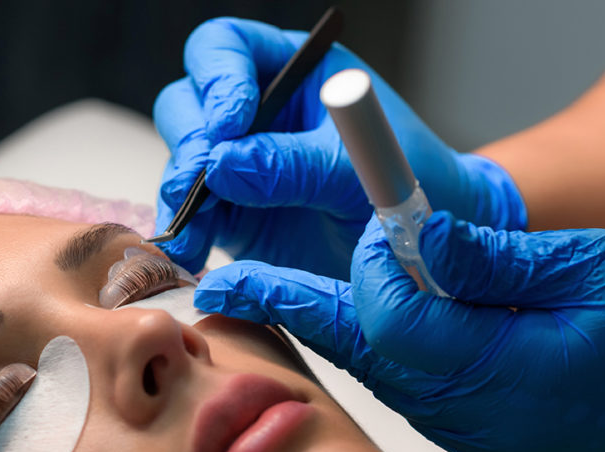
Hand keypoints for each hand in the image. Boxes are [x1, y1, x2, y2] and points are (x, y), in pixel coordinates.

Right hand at [153, 17, 526, 275]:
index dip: (219, 79)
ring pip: (183, 157)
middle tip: (203, 180)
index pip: (229, 48)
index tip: (231, 124)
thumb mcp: (359, 169)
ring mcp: (240, 164)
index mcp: (294, 74)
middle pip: (189, 101)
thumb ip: (294, 164)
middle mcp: (258, 112)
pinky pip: (192, 213)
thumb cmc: (409, 184)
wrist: (423, 248)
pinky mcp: (233, 213)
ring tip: (196, 230)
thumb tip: (221, 166)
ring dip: (181, 191)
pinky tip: (193, 251)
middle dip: (193, 141)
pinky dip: (187, 230)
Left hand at [195, 212, 604, 451]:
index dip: (371, 266)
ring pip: (377, 372)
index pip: (388, 316)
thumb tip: (417, 236)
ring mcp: (468, 432)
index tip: (381, 225)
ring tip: (273, 295)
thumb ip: (497, 257)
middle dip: (293, 310)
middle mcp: (467, 412)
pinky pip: (409, 390)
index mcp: (497, 368)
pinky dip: (379, 350)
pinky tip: (366, 321)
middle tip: (225, 287)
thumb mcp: (593, 270)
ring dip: (334, 327)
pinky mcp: (475, 436)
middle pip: (360, 352)